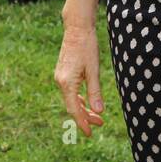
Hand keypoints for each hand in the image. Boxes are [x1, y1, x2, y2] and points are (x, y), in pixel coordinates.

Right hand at [54, 22, 104, 136]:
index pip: (74, 109)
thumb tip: (99, 112)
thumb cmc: (87, 47)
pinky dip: (78, 99)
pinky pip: (69, 91)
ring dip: (83, 108)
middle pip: (72, 106)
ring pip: (71, 99)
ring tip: (97, 116)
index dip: (82, 122)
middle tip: (100, 123)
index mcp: (67, 83)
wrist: (77, 28)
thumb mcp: (93, 70)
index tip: (90, 133)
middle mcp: (60, 81)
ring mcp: (60, 77)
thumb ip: (95, 92)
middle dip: (86, 116)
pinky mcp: (62, 73)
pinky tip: (87, 102)